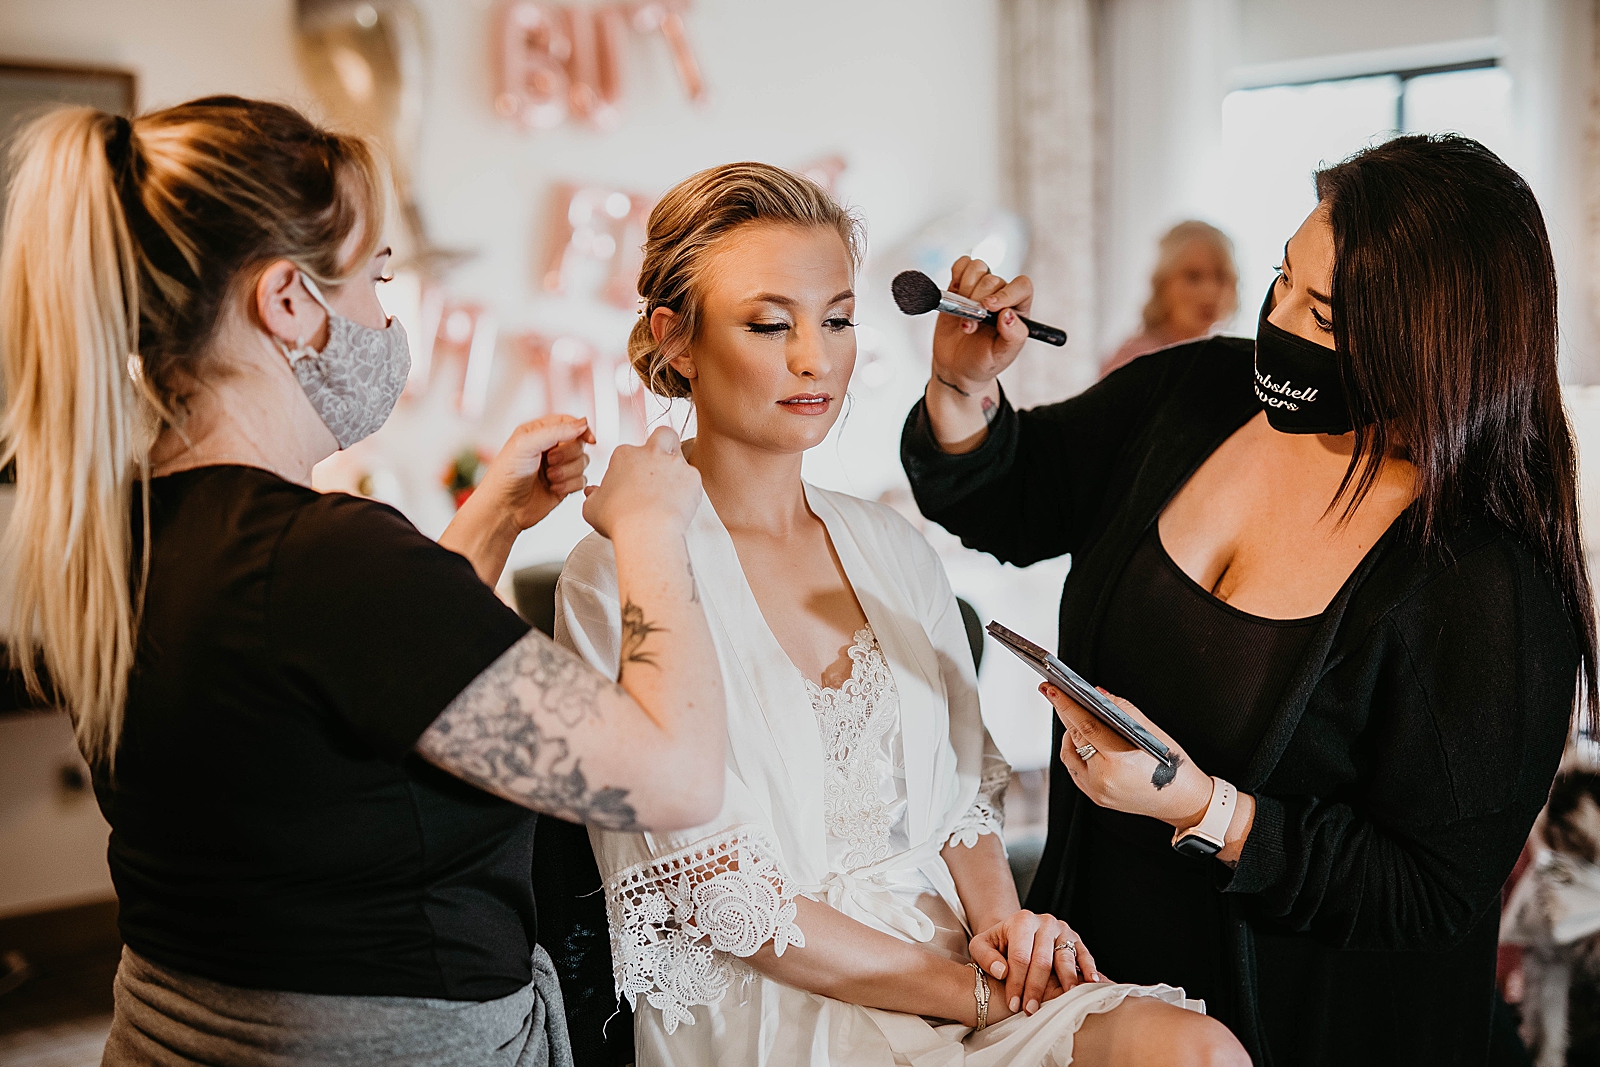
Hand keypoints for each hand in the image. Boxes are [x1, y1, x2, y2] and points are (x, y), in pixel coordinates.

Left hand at [473, 415, 594, 531]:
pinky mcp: (564, 485)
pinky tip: (553, 489)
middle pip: (579, 443)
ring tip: (549, 478)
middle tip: (549, 462)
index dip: (581, 429)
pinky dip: (570, 485)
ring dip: (568, 472)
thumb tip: (583, 424)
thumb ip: (556, 430)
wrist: (504, 507)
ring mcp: (558, 467)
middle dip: (568, 455)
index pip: (569, 422)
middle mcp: (549, 448)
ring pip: (583, 462)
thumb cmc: (506, 475)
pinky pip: (581, 481)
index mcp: (539, 432)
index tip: (588, 439)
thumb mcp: (527, 444)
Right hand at [582, 426, 700, 539]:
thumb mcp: (592, 508)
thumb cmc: (619, 520)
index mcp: (625, 455)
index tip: (632, 481)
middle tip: (661, 463)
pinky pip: (693, 479)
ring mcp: (674, 463)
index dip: (633, 466)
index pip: (631, 451)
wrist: (646, 532)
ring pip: (681, 458)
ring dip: (677, 472)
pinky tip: (679, 504)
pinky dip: (688, 490)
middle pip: (663, 434)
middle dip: (664, 443)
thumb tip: (593, 493)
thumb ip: (593, 496)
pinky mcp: (692, 477)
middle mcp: (651, 453)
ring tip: (670, 493)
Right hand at [930, 257, 1033, 394]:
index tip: (989, 308)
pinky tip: (954, 296)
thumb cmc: (983, 362)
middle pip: (992, 280)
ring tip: (961, 316)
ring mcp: (980, 289)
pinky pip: (961, 265)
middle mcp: (1001, 295)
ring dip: (964, 292)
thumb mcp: (1002, 356)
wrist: (957, 366)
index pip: (1022, 286)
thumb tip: (1008, 314)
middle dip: (976, 303)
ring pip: (977, 269)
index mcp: (1018, 309)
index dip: (1006, 293)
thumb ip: (1013, 336)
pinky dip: (956, 275)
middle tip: (970, 327)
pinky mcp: (960, 285)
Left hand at [968, 910, 1098, 1016]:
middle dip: (1036, 988)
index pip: (1020, 956)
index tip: (1013, 1003)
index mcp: (1021, 920)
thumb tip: (1001, 971)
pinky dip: (1089, 969)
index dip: (1016, 982)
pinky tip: (1091, 982)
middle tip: (1031, 1010)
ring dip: (1064, 983)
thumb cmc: (999, 944)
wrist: (1016, 932)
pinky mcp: (1076, 939)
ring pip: (1064, 958)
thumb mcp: (982, 945)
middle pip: (1042, 960)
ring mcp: (1062, 930)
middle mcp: (1044, 922)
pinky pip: (1084, 955)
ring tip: (1064, 1001)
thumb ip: (985, 956)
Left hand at [1042, 683, 1213, 827]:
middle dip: (1065, 714)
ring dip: (1070, 734)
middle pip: (1074, 739)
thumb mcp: (1152, 733)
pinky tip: (1083, 739)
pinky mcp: (1095, 798)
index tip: (1051, 688)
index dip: (1066, 705)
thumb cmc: (1172, 765)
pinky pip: (1076, 770)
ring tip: (1074, 716)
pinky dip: (1076, 752)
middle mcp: (1103, 779)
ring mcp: (1097, 791)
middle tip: (1056, 694)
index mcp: (1118, 761)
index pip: (1085, 726)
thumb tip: (1098, 693)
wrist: (1183, 801)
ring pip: (1069, 755)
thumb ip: (1123, 710)